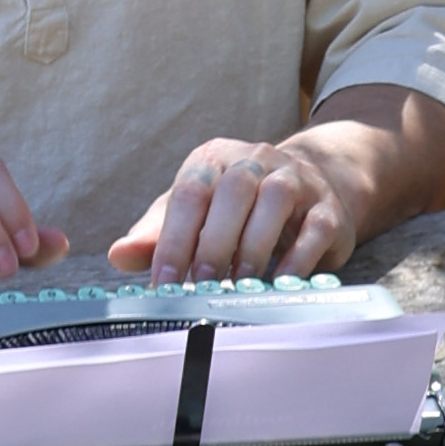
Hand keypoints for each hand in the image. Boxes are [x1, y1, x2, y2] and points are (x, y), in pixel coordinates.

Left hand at [107, 135, 357, 285]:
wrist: (313, 188)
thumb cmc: (239, 206)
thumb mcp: (195, 212)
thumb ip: (157, 233)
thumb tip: (117, 255)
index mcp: (214, 158)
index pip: (189, 193)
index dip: (174, 239)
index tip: (163, 282)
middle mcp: (255, 159)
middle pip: (232, 191)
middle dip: (213, 243)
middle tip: (202, 286)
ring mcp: (295, 179)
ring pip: (273, 201)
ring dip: (252, 247)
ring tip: (238, 287)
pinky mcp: (327, 209)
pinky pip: (313, 229)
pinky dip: (295, 260)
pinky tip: (278, 285)